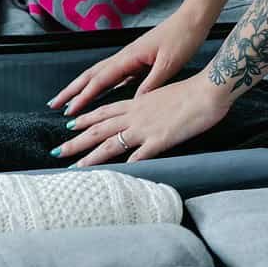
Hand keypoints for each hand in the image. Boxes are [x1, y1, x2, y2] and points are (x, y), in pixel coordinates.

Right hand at [47, 6, 211, 117]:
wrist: (193, 19)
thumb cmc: (183, 38)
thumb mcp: (169, 64)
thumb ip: (150, 84)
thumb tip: (133, 103)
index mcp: (129, 57)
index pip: (100, 80)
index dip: (83, 97)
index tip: (68, 111)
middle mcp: (125, 56)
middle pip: (91, 75)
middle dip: (72, 91)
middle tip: (54, 104)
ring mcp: (130, 56)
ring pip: (99, 73)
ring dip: (82, 87)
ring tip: (70, 99)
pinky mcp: (138, 58)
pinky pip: (114, 74)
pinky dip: (101, 84)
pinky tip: (100, 92)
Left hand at [52, 71, 233, 165]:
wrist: (209, 90)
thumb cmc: (193, 92)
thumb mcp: (165, 96)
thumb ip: (152, 107)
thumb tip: (146, 115)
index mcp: (138, 103)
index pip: (105, 111)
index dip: (86, 118)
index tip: (70, 124)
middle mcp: (136, 115)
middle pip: (99, 128)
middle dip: (77, 141)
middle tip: (58, 151)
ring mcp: (146, 128)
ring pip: (111, 143)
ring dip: (91, 156)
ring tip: (75, 168)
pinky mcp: (160, 139)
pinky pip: (139, 155)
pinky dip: (126, 165)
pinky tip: (115, 176)